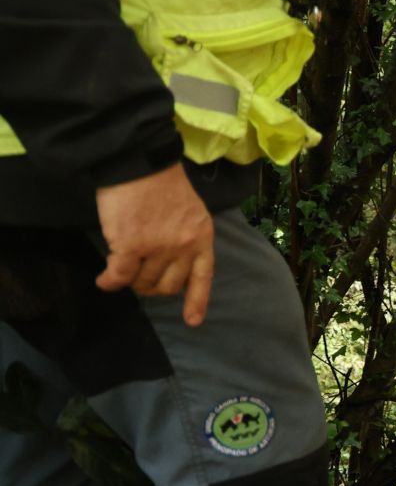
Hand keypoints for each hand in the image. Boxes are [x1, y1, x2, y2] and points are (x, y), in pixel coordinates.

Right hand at [94, 163, 215, 325]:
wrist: (139, 163)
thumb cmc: (162, 184)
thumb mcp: (190, 212)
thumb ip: (186, 237)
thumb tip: (174, 264)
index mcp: (202, 236)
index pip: (203, 276)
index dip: (196, 301)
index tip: (193, 321)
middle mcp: (184, 246)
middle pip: (167, 285)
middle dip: (151, 285)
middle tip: (139, 274)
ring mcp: (159, 248)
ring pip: (143, 282)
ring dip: (130, 280)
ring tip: (122, 267)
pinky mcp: (131, 246)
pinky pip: (120, 277)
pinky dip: (109, 282)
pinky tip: (103, 280)